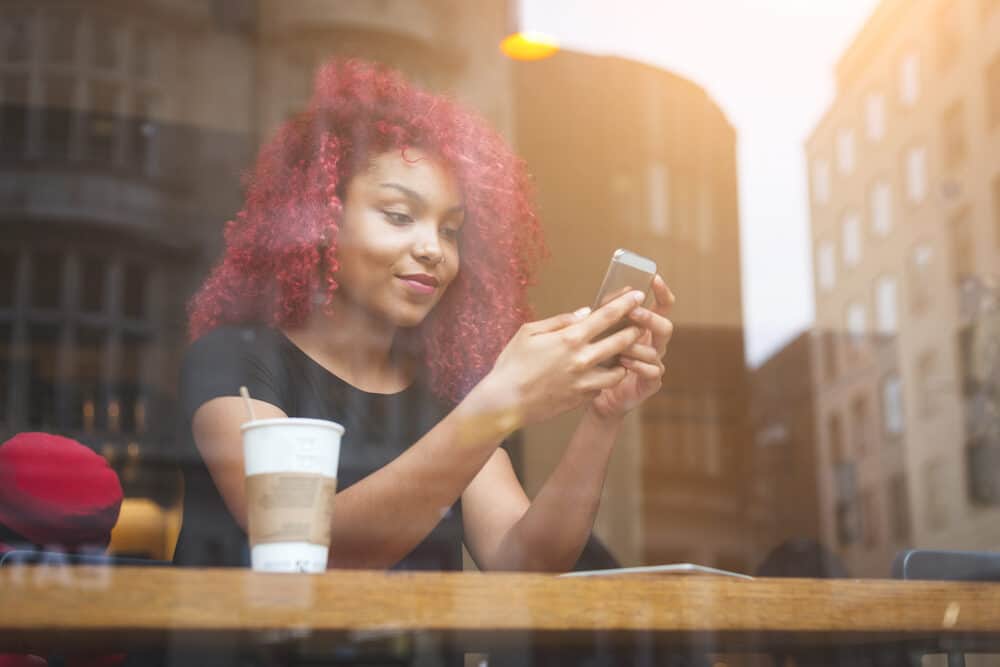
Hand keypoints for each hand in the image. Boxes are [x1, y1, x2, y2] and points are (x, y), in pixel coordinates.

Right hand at [479, 290, 647, 427]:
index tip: (638, 295)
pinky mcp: (582, 398)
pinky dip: (606, 378)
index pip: (606, 316)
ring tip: (623, 353)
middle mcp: (582, 359)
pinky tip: (601, 373)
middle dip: (635, 329)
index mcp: (569, 338)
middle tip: (641, 323)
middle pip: (622, 341)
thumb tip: (584, 313)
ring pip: (619, 369)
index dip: (625, 304)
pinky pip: (603, 386)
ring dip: (625, 359)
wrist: (505, 402)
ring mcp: (584, 381)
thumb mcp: (528, 333)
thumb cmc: (512, 364)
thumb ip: (559, 321)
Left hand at [590, 275, 674, 419]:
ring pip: (656, 350)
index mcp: (645, 329)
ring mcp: (655, 364)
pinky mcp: (651, 382)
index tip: (654, 278)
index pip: (662, 307)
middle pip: (665, 326)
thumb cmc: (598, 363)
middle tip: (632, 312)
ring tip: (618, 346)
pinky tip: (623, 362)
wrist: (596, 397)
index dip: (662, 292)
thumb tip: (604, 301)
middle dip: (649, 318)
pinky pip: (652, 370)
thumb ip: (606, 319)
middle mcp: (654, 345)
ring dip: (636, 345)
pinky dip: (638, 365)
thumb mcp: (600, 336)